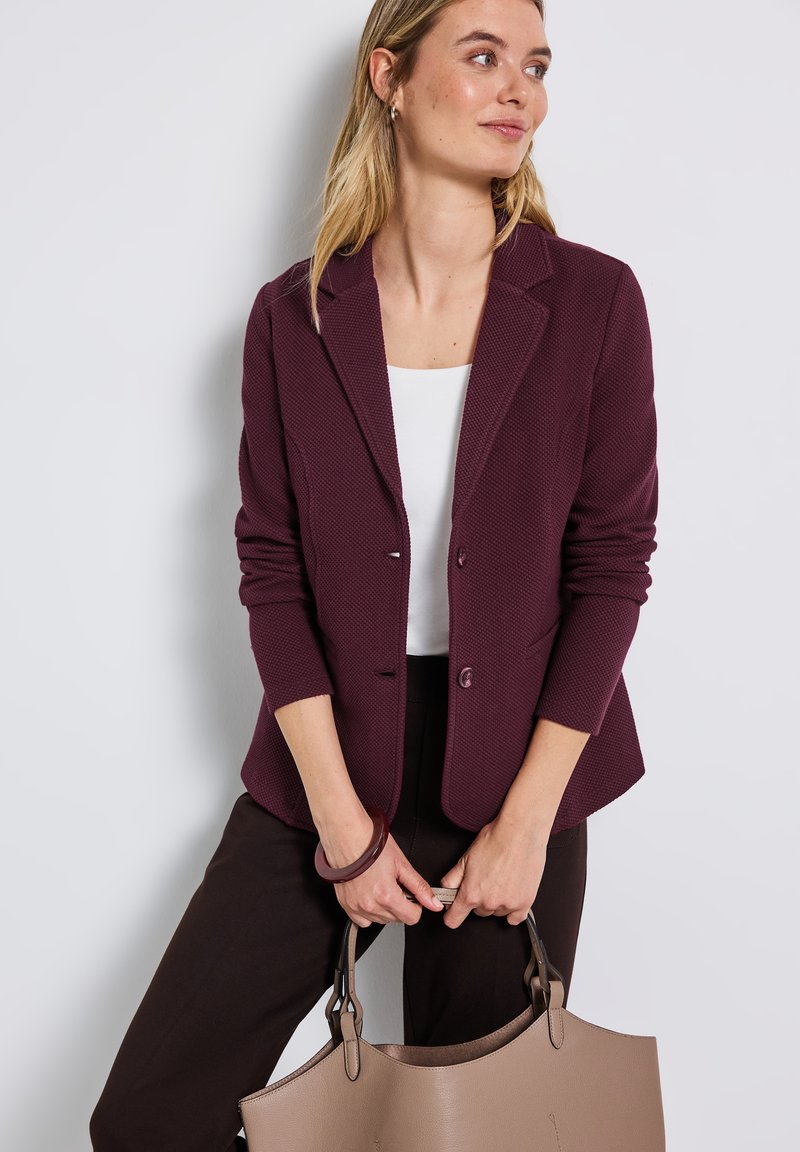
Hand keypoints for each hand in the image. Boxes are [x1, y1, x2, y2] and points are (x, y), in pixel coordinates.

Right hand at [327, 823, 444, 928]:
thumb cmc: (371, 844)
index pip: (411, 918)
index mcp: (386, 895)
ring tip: (381, 886)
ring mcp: (356, 907)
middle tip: (395, 884)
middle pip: (396, 920)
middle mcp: (370, 905)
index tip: (412, 895)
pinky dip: (369, 912)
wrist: (346, 836)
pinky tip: (370, 895)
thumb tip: (434, 903)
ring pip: (381, 921)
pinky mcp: (346, 905)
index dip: (416, 906)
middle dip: (401, 905)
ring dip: (385, 909)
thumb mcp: (402, 863)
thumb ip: (420, 887)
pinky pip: (362, 920)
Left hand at [439, 817, 548, 928]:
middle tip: (486, 879)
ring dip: (497, 902)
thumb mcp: (465, 858)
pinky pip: (515, 917)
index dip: (452, 915)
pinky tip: (512, 893)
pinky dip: (513, 909)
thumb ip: (452, 879)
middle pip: (478, 912)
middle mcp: (488, 903)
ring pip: (496, 912)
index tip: (454, 913)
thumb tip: (445, 890)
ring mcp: (507, 904)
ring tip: (502, 879)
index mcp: (470, 893)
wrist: (520, 832)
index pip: (453, 920)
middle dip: (479, 899)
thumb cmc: (495, 840)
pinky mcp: (525, 903)